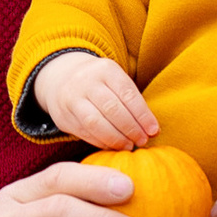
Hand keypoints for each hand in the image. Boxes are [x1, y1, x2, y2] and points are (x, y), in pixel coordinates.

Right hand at [33, 51, 159, 147]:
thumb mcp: (115, 81)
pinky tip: (113, 146)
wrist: (62, 78)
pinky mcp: (64, 116)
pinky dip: (101, 142)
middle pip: (112, 109)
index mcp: (106, 70)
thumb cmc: (100, 83)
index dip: (142, 115)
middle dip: (131, 128)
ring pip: (96, 122)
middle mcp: (86, 82)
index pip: (128, 94)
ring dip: (116, 138)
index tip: (154, 131)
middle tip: (142, 141)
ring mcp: (72, 99)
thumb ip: (132, 102)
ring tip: (129, 146)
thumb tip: (152, 130)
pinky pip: (85, 133)